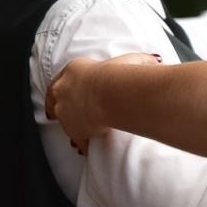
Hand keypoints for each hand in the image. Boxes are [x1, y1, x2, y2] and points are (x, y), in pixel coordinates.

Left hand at [46, 53, 160, 151]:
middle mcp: (63, 90)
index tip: (68, 91)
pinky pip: (77, 140)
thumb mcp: (132, 60)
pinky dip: (85, 143)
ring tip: (84, 130)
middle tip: (67, 112)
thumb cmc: (121, 75)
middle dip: (59, 106)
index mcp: (74, 70)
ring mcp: (65, 111)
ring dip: (73, 125)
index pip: (63, 77)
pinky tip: (92, 147)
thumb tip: (154, 61)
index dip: (66, 85)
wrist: (112, 94)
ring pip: (63, 120)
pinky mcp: (73, 130)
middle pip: (53, 99)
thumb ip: (138, 61)